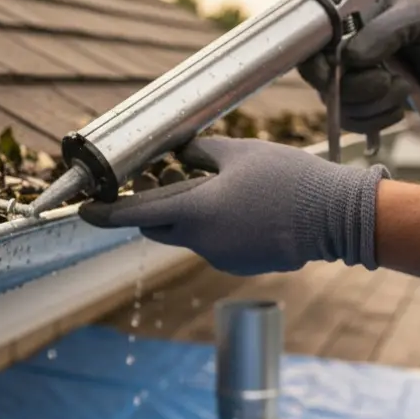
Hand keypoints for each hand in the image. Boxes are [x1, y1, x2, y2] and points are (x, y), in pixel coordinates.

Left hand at [77, 136, 389, 275]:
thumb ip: (199, 153)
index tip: (84, 211)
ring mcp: (219, 258)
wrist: (336, 217)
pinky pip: (212, 245)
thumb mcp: (239, 153)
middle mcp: (201, 241)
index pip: (135, 215)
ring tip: (222, 189)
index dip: (105, 213)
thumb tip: (176, 153)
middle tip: (159, 182)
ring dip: (189, 215)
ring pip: (186, 235)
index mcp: (196, 211)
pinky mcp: (237, 266)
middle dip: (150, 208)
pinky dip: (215, 228)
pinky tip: (246, 210)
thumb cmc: (289, 178)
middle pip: (156, 226)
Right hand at [297, 0, 419, 133]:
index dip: (314, 57)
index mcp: (347, 13)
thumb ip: (385, 31)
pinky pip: (352, 121)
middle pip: (319, 76)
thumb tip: (349, 57)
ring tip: (405, 87)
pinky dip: (377, 119)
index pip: (310, 34)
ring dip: (373, 103)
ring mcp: (349, 75)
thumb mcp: (419, 17)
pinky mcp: (361, 101)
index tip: (331, 71)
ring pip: (336, 103)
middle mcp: (340, 45)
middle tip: (385, 80)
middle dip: (354, 87)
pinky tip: (400, 106)